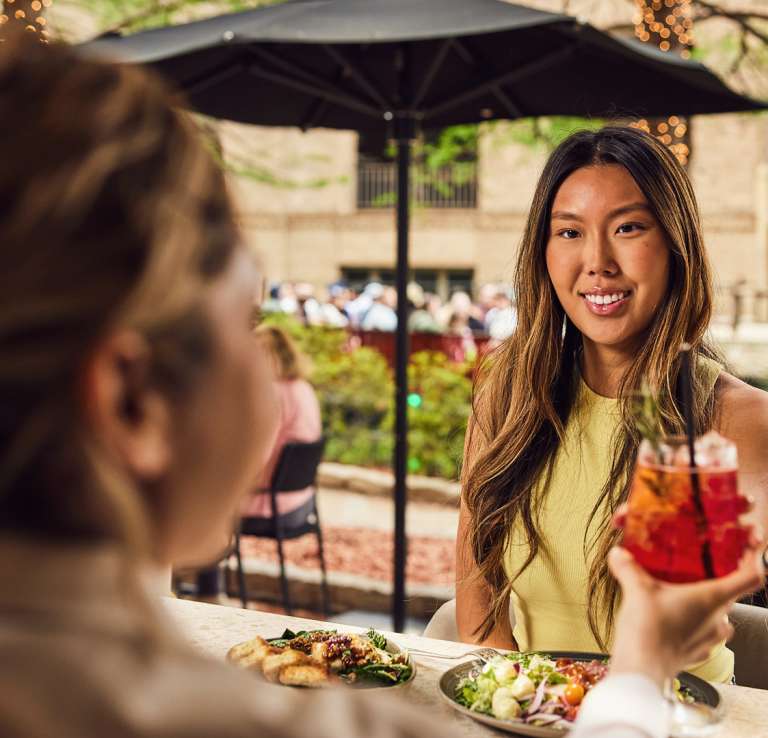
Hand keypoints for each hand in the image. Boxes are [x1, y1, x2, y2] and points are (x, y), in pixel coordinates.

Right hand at [608, 544, 764, 686]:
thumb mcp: (636, 589)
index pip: (750, 577)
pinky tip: (673, 621)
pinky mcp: (699, 653)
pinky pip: (703, 634)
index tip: (747, 550)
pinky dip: (693, 626)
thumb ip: (628, 567)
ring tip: (681, 597)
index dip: (753, 562)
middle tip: (696, 570)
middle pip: (731, 596)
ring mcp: (711, 640)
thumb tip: (619, 552)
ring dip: (704, 607)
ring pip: (718, 617)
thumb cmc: (648, 629)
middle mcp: (719, 619)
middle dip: (715, 582)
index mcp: (713, 598)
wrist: (642, 669)